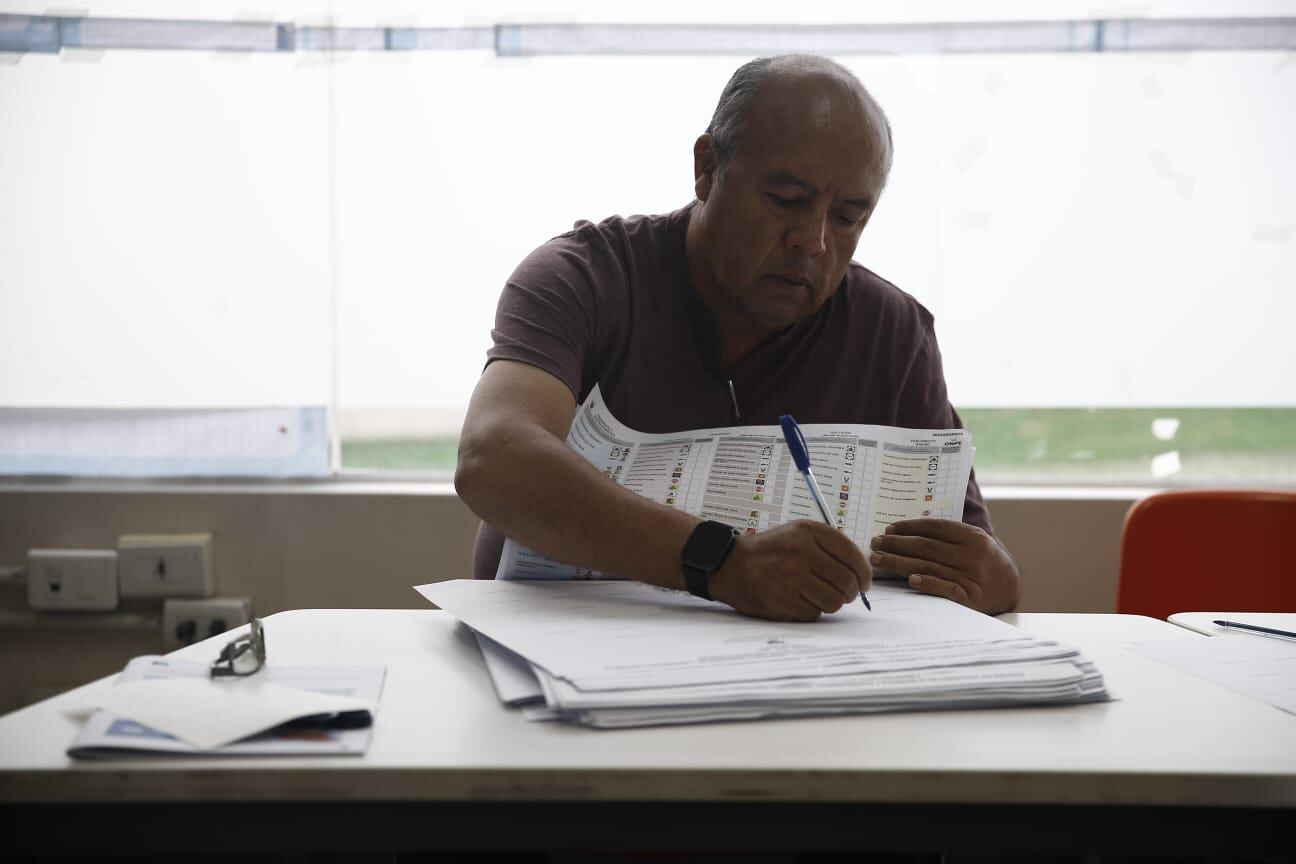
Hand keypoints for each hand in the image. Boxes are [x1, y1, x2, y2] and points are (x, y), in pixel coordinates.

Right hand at [708, 521, 871, 621]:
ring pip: (834, 601)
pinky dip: (813, 610)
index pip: (852, 556)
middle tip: (848, 594)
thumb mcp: (798, 534)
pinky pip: (815, 613)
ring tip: (822, 597)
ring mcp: (791, 578)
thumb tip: (862, 574)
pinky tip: (801, 600)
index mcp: (808, 532)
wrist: (730, 564)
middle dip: (852, 592)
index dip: (864, 574)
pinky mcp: (782, 600)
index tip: (865, 583)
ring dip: (833, 603)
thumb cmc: (770, 551)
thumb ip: (830, 547)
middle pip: (847, 582)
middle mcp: (801, 552)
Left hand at [869, 519, 1019, 614]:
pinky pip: (946, 589)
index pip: (935, 528)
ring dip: (899, 562)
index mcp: (973, 537)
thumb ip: (947, 535)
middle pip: (926, 547)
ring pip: (929, 567)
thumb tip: (905, 530)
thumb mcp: (973, 541)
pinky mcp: (970, 598)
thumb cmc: (982, 560)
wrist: (1008, 587)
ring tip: (878, 560)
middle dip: (897, 544)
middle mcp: (973, 555)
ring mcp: (972, 577)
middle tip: (875, 543)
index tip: (889, 529)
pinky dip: (928, 584)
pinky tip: (911, 580)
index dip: (910, 527)